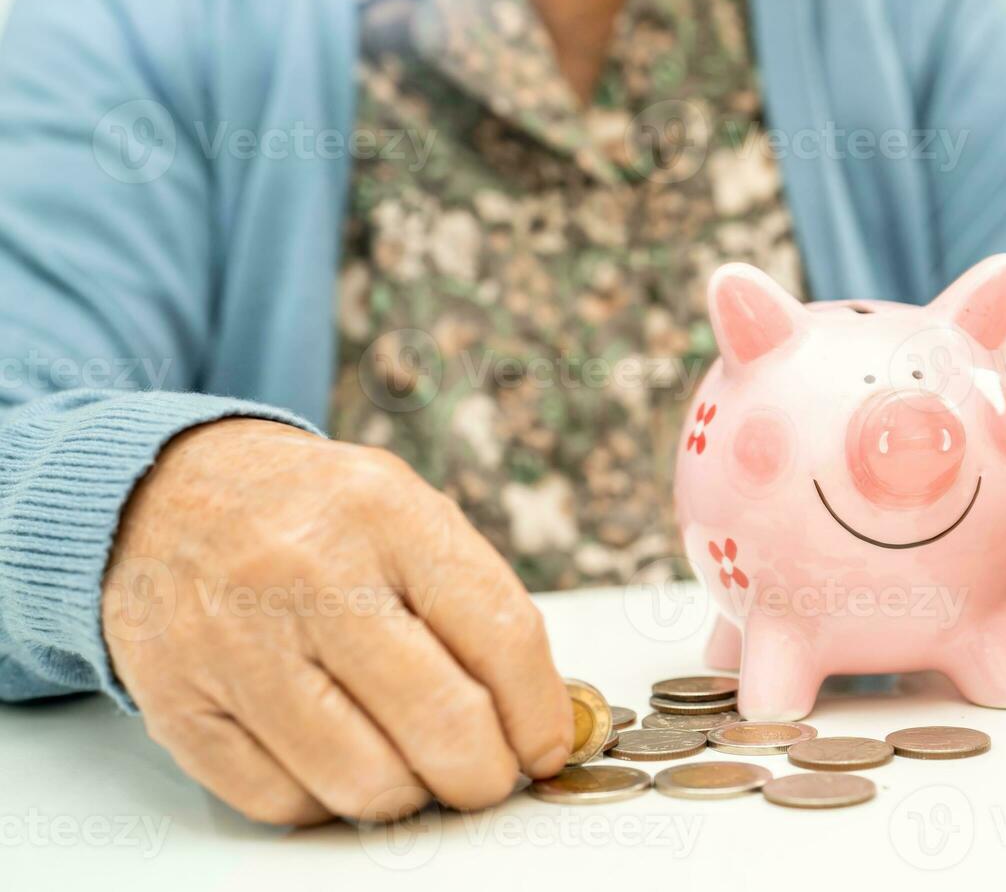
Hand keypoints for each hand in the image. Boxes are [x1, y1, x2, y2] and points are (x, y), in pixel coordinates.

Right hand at [102, 419, 571, 824]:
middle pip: (440, 720)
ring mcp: (235, 640)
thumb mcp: (408, 514)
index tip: (547, 746)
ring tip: (413, 768)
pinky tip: (337, 760)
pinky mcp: (177, 702)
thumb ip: (476, 604)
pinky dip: (325, 802)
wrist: (169, 494)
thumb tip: (541, 717)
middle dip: (483, 775)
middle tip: (486, 776)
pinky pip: (280, 801)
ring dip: (408, 796)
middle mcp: (307, 572)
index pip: (501, 636)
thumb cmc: (314, 516)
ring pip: (362, 778)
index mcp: (387, 514)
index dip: (540, 713)